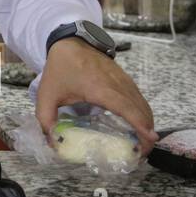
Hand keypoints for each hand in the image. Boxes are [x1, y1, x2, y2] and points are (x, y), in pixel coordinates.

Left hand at [36, 38, 160, 154]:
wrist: (70, 42)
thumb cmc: (60, 68)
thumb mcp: (46, 95)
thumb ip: (46, 120)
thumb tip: (53, 144)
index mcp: (100, 88)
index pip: (127, 108)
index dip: (140, 125)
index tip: (149, 140)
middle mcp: (117, 84)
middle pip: (141, 110)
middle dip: (147, 133)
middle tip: (141, 153)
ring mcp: (124, 80)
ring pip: (143, 105)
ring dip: (147, 124)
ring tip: (141, 144)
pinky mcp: (126, 79)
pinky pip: (139, 99)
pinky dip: (143, 114)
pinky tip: (137, 126)